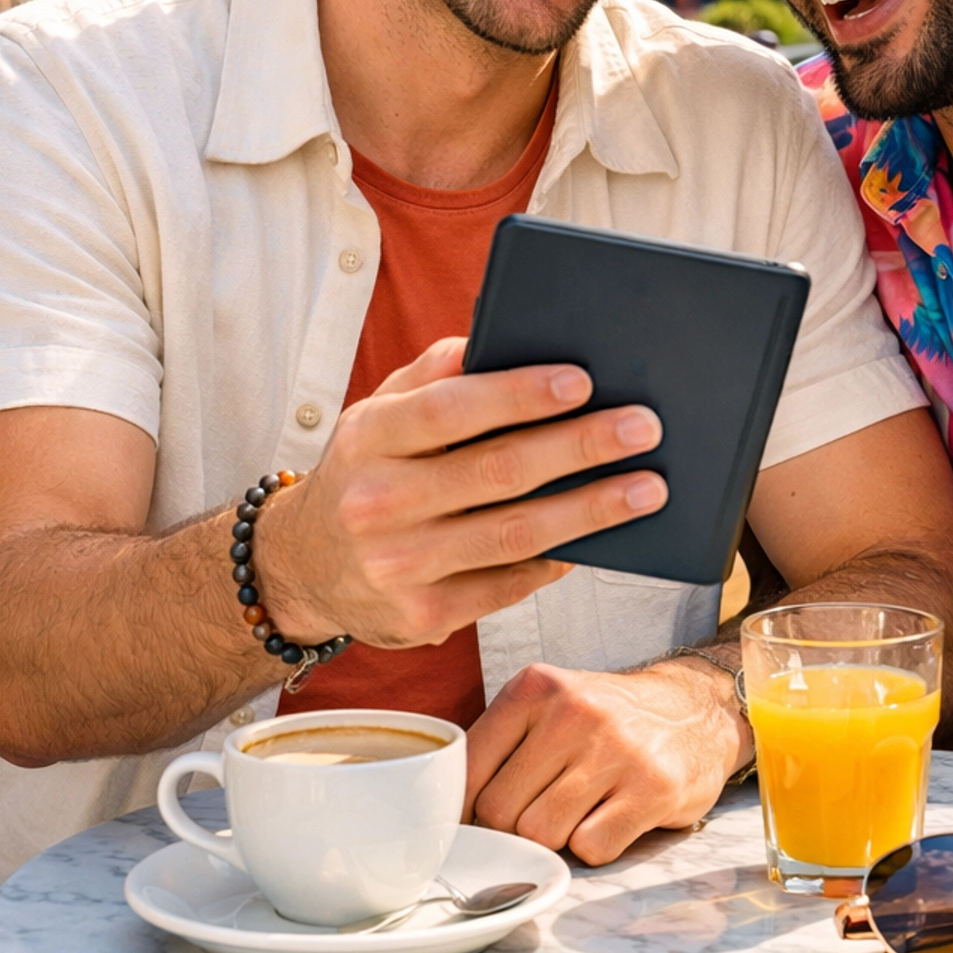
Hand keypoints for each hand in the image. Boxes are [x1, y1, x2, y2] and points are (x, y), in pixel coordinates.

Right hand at [253, 337, 666, 648]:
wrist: (305, 566)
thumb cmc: (367, 468)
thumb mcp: (380, 410)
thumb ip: (435, 371)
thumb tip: (505, 336)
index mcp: (368, 437)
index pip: (449, 409)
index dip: (518, 394)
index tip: (582, 380)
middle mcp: (377, 503)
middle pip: (496, 472)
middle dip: (580, 448)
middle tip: (643, 428)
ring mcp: (399, 566)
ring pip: (514, 534)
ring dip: (590, 511)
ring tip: (647, 488)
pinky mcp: (424, 616)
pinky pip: (508, 584)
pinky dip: (558, 559)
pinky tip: (597, 537)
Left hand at [466, 658, 750, 863]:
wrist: (695, 709)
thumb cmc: (606, 719)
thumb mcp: (548, 706)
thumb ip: (498, 745)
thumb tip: (439, 810)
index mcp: (536, 687)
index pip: (469, 767)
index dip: (466, 807)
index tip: (475, 821)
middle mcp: (574, 712)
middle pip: (501, 810)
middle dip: (512, 828)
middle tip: (538, 814)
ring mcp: (617, 749)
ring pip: (542, 834)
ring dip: (555, 839)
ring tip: (577, 812)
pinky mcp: (653, 787)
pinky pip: (592, 848)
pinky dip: (594, 847)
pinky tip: (610, 818)